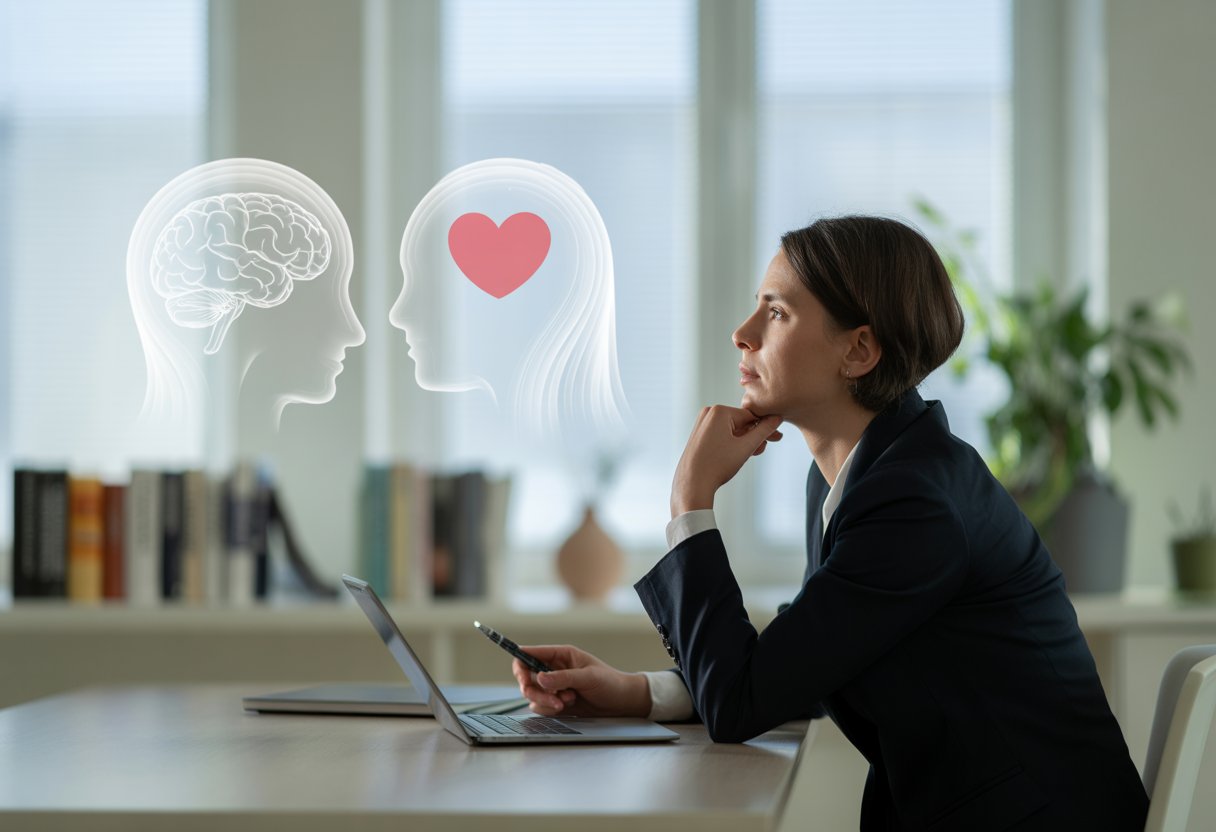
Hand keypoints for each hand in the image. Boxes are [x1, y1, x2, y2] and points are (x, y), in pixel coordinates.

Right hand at [511, 644, 650, 717]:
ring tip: (568, 701)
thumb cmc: (610, 683)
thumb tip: (540, 678)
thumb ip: (563, 678)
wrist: (622, 703)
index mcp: (560, 655)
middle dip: (535, 690)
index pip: (529, 654)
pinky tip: (568, 706)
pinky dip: (550, 710)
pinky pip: (540, 707)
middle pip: (526, 678)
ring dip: (546, 701)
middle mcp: (553, 670)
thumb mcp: (588, 677)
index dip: (521, 664)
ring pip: (532, 695)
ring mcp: (553, 687)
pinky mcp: (555, 702)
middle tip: (551, 698)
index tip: (523, 677)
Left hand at [670, 406, 783, 516]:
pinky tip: (740, 454)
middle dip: (755, 436)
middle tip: (764, 449)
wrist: (692, 483)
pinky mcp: (700, 434)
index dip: (766, 428)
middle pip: (742, 422)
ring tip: (752, 454)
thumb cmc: (717, 465)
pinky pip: (722, 434)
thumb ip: (763, 430)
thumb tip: (776, 418)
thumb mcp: (745, 447)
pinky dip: (733, 443)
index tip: (777, 437)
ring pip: (733, 429)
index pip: (751, 416)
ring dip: (745, 441)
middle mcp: (709, 413)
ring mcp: (703, 423)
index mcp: (720, 411)